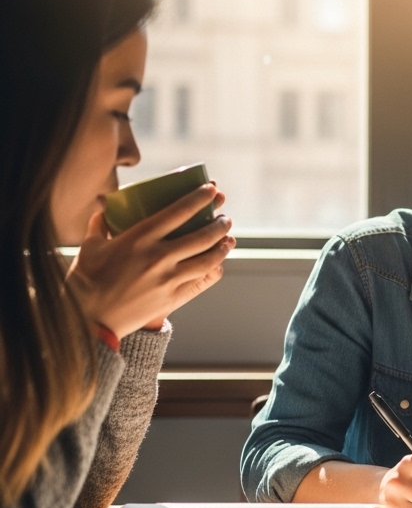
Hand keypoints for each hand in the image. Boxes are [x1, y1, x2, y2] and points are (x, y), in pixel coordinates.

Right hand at [66, 184, 233, 336]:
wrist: (90, 317)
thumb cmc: (87, 279)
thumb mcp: (90, 246)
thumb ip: (100, 224)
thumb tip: (103, 207)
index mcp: (139, 238)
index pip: (178, 212)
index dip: (199, 198)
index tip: (211, 190)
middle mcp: (158, 256)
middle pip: (201, 235)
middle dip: (218, 223)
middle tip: (224, 217)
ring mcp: (169, 278)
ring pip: (208, 258)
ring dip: (222, 246)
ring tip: (228, 238)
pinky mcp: (173, 297)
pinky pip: (202, 280)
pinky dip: (214, 269)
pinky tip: (218, 263)